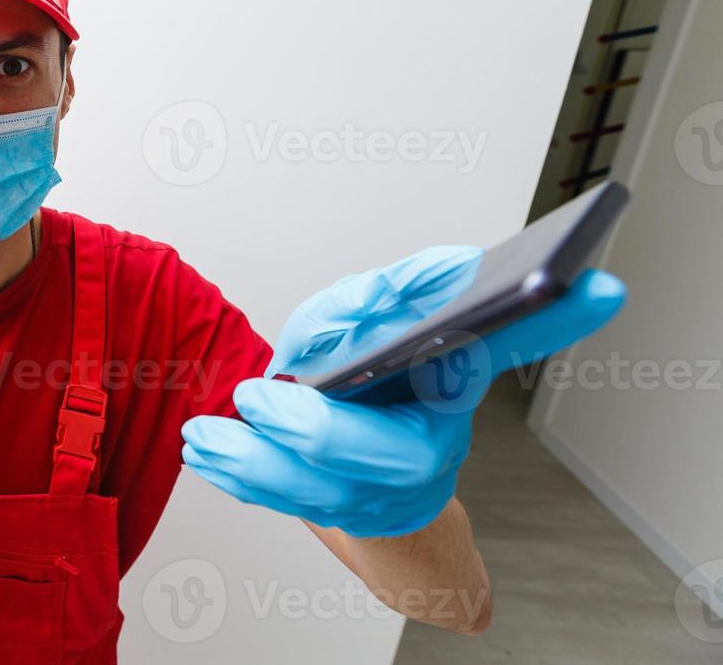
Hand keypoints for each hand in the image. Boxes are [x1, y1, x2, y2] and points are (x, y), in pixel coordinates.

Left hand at [182, 245, 625, 536]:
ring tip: (205, 436)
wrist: (372, 469)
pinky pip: (287, 503)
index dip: (555, 317)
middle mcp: (435, 440)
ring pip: (321, 492)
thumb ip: (377, 298)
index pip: (514, 341)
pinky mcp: (346, 514)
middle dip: (313, 428)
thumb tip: (394, 292)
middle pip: (386, 454)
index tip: (593, 286)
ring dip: (254, 463)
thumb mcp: (372, 316)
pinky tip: (206, 454)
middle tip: (258, 397)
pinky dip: (240, 476)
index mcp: (458, 378)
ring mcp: (391, 489)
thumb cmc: (374, 375)